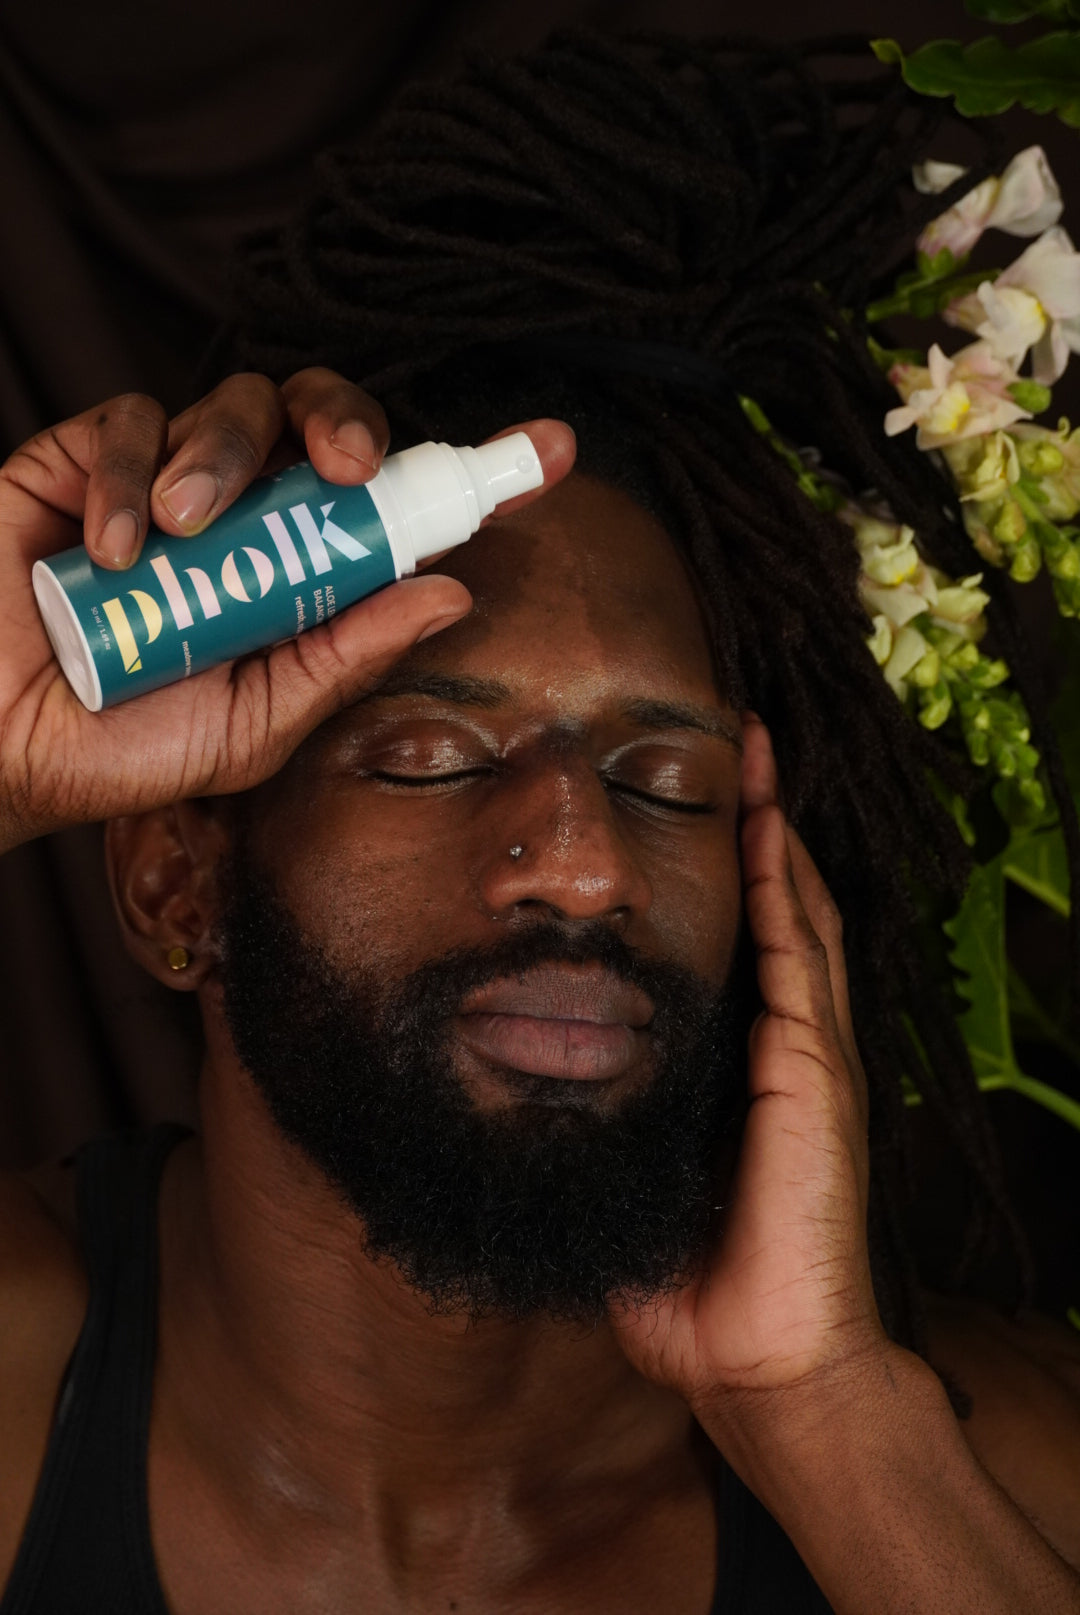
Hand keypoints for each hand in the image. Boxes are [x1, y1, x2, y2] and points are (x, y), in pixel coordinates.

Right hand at [0, 368, 574, 850]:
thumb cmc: (127, 744)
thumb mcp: (258, 720)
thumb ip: (346, 654)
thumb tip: (452, 594)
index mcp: (299, 576)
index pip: (393, 508)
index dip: (470, 475)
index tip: (555, 451)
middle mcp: (246, 519)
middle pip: (324, 420)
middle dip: (348, 422)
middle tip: (348, 466)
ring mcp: (169, 483)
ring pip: (237, 407)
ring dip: (224, 459)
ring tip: (182, 537)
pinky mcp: (84, 460)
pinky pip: (130, 420)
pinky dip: (130, 474)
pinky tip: (115, 545)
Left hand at [610, 714, 887, 1417]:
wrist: (761, 1363)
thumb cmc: (689, 1285)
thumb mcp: (623, 1178)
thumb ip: (582, 1133)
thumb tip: (498, 1103)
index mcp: (747, 1067)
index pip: (744, 944)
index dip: (730, 872)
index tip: (696, 807)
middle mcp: (790, 1045)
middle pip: (779, 907)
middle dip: (760, 824)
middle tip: (736, 746)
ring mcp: (812, 1053)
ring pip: (797, 913)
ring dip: (777, 831)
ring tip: (756, 755)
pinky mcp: (815, 1070)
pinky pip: (800, 958)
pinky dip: (784, 888)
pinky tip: (766, 829)